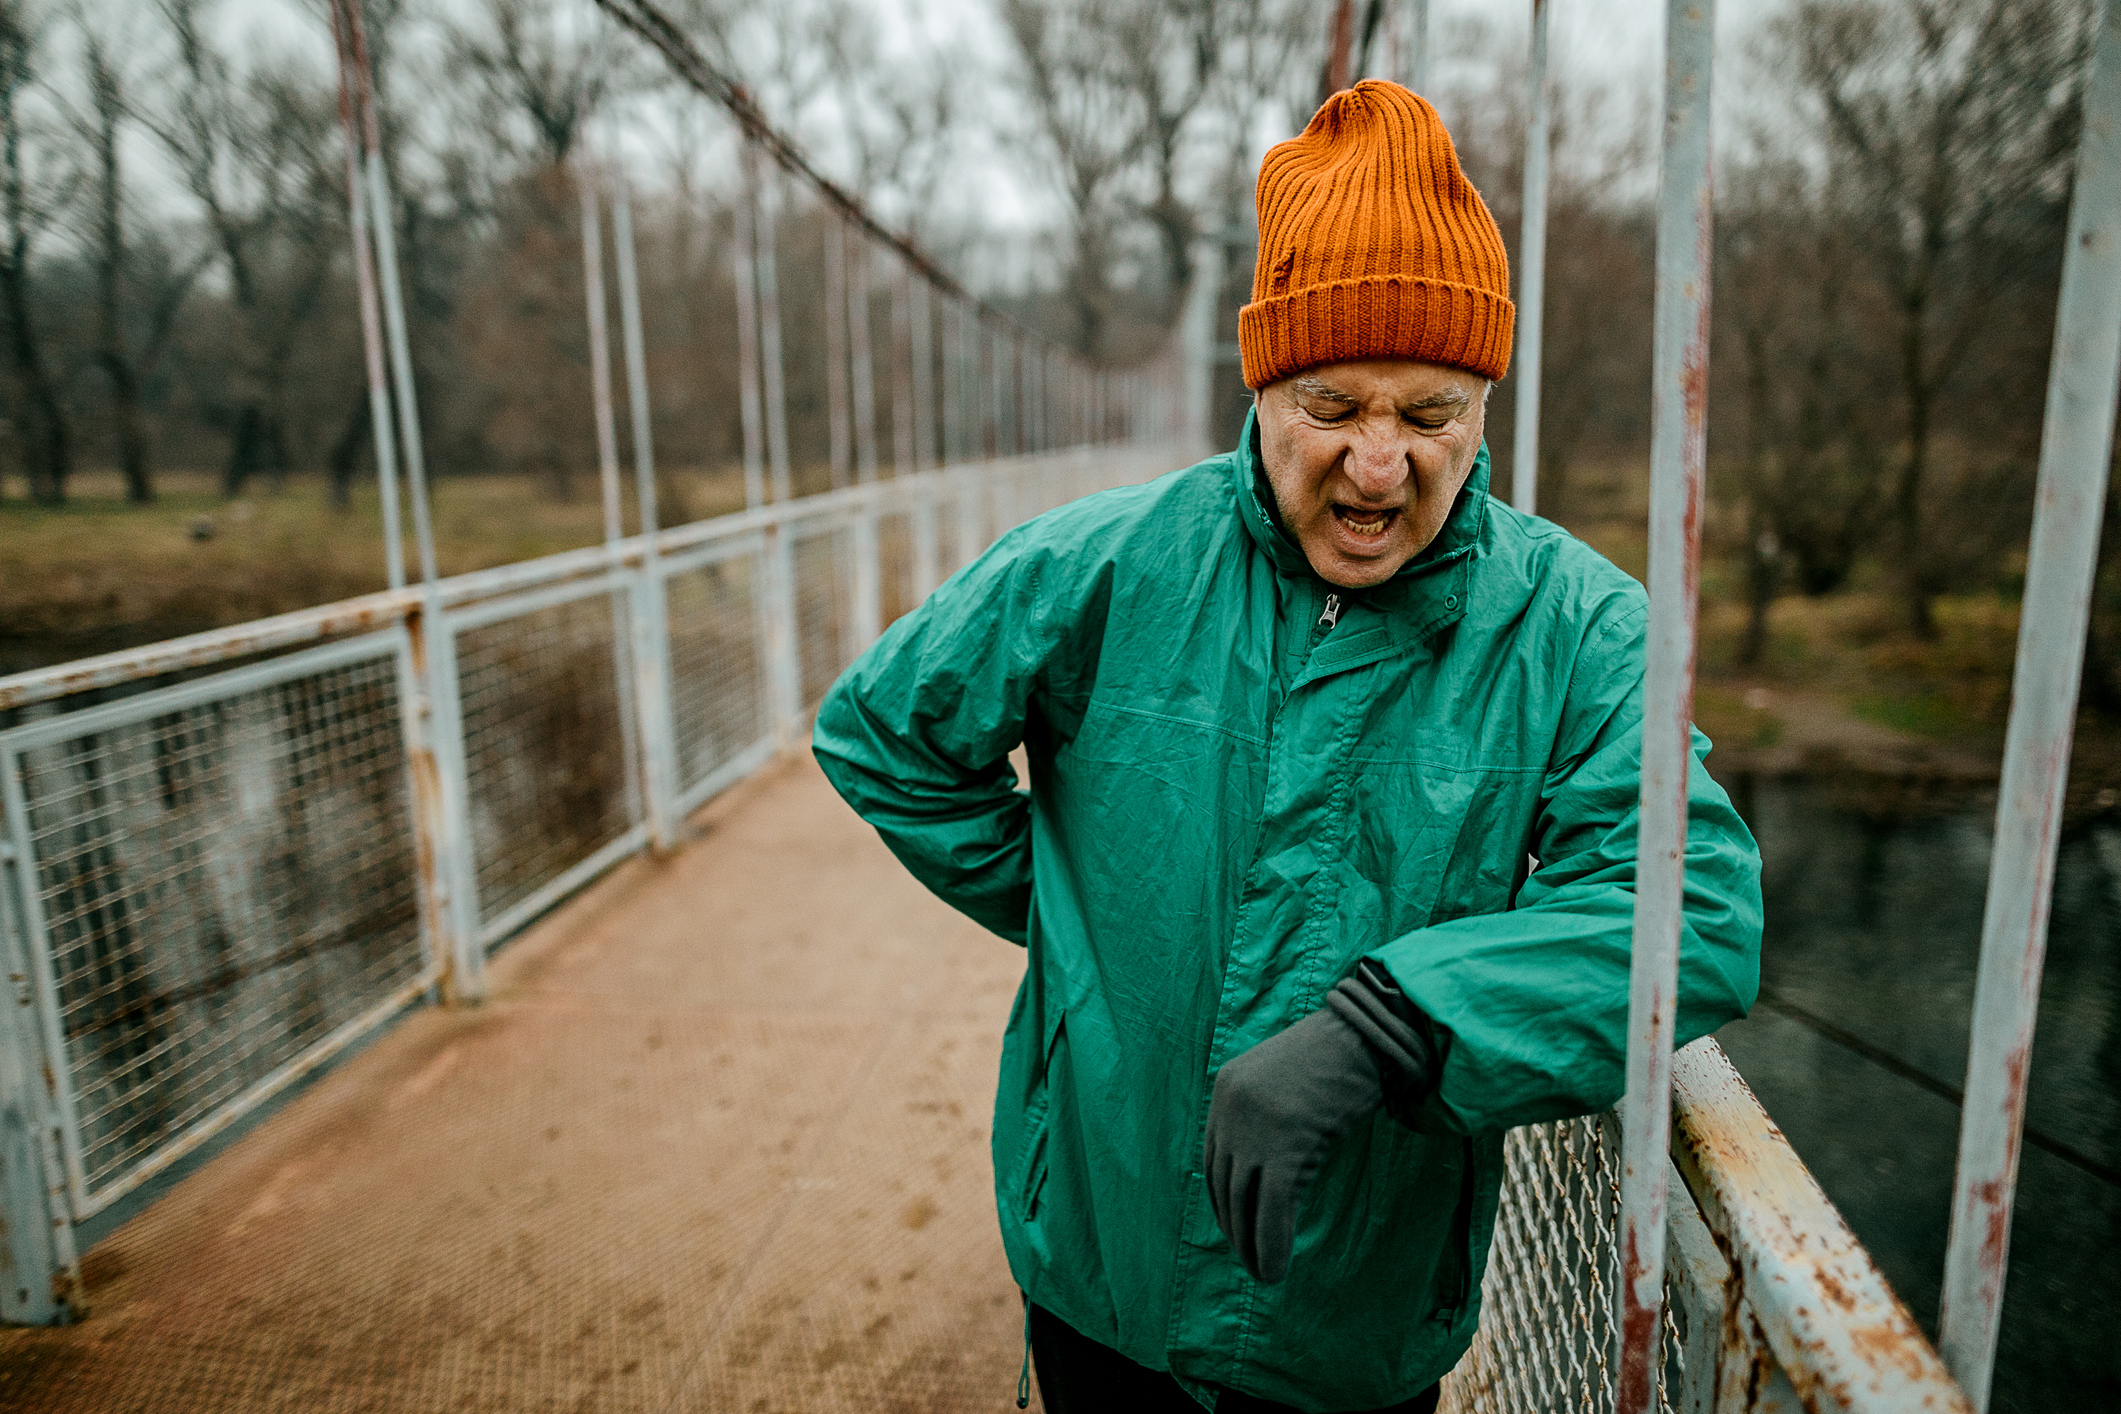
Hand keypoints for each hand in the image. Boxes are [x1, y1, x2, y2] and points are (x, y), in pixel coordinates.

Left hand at [1203, 1004, 1384, 1283]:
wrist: (1371, 1034)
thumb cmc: (1341, 1058)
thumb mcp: (1288, 1082)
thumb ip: (1266, 1116)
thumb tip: (1264, 1168)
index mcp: (1226, 1088)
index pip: (1214, 1159)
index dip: (1223, 1202)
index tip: (1235, 1228)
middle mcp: (1231, 1108)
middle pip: (1225, 1184)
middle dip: (1235, 1228)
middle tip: (1249, 1259)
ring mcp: (1256, 1127)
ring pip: (1245, 1203)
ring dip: (1252, 1246)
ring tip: (1264, 1274)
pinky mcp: (1287, 1147)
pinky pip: (1273, 1209)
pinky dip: (1273, 1245)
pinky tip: (1277, 1271)